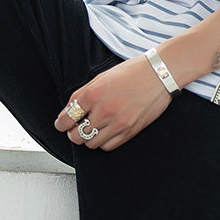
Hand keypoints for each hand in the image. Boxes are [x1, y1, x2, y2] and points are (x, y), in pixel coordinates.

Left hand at [54, 55, 172, 151]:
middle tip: (75, 128)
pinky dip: (103, 142)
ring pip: (91, 143)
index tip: (61, 124)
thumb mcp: (102, 77)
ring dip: (88, 138)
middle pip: (77, 135)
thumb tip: (69, 110)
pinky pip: (107, 146)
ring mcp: (117, 123)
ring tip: (92, 129)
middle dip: (73, 133)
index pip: (67, 117)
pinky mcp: (129, 131)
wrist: (158, 74)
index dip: (61, 123)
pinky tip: (105, 132)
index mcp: (94, 93)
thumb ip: (84, 93)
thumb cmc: (131, 72)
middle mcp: (104, 110)